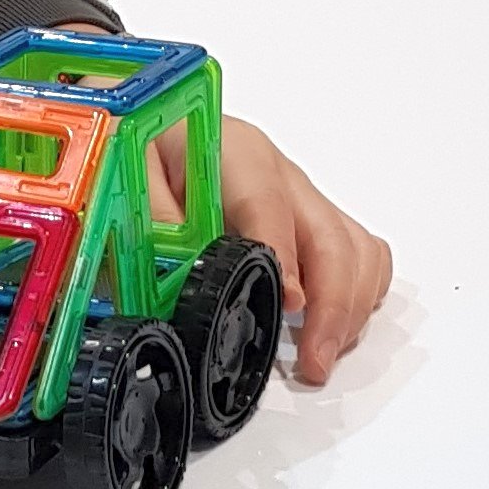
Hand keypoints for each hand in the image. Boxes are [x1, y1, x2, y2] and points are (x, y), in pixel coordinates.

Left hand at [150, 115, 391, 385]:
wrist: (159, 125)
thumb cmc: (146, 147)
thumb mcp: (130, 174)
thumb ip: (153, 221)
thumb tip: (176, 273)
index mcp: (234, 154)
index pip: (269, 205)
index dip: (284, 258)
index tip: (289, 304)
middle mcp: (280, 173)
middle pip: (331, 237)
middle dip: (333, 306)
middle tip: (313, 362)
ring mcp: (302, 197)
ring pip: (356, 249)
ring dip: (350, 308)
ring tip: (321, 356)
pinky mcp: (310, 217)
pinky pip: (359, 253)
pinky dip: (358, 295)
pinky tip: (332, 328)